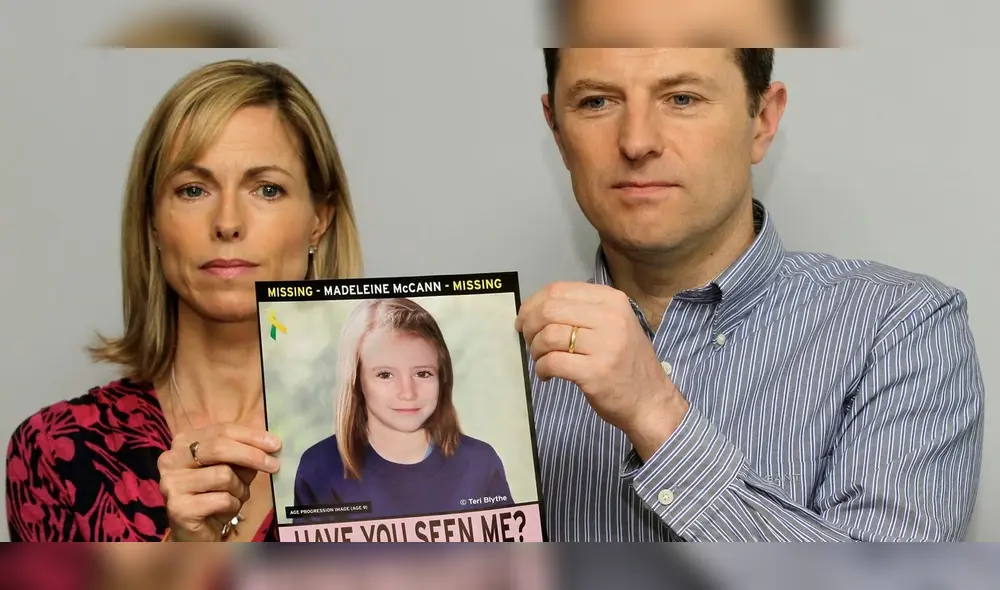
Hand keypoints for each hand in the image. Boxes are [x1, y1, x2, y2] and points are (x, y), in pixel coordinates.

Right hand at [157, 423, 280, 541]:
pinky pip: (221, 499)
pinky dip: (233, 505)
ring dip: (240, 489)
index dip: (252, 436)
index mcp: (183, 442)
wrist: (196, 533)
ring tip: (236, 497)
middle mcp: (171, 459)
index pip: (222, 430)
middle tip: (274, 465)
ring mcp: (171, 483)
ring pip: (223, 475)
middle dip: (252, 455)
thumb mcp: (232, 469)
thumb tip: (270, 445)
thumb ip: (245, 454)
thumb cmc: (215, 495)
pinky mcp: (178, 507)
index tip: (276, 444)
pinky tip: (226, 511)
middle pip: (220, 447)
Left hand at [516, 282, 687, 452]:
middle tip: (527, 339)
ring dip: (535, 349)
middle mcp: (610, 318)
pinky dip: (541, 368)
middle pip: (549, 310)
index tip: (525, 317)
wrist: (651, 400)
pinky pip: (552, 362)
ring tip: (540, 359)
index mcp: (612, 301)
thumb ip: (582, 312)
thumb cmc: (627, 362)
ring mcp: (604, 346)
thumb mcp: (614, 325)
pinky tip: (546, 374)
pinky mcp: (594, 373)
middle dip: (529, 325)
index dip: (533, 303)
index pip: (559, 290)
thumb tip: (536, 308)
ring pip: (548, 336)